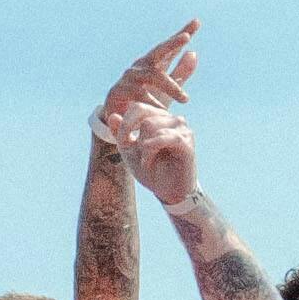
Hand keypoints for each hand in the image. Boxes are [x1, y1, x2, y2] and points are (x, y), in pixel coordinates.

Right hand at [89, 22, 198, 165]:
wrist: (121, 118)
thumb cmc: (147, 100)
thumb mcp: (168, 87)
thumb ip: (180, 72)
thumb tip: (193, 52)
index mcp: (155, 63)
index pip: (170, 48)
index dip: (182, 34)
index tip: (197, 21)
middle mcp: (142, 65)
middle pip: (158, 51)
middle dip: (172, 43)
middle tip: (186, 37)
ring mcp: (130, 76)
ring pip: (152, 76)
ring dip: (170, 87)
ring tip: (185, 99)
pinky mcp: (119, 90)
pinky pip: (139, 94)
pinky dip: (152, 102)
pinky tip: (164, 109)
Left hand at [99, 95, 200, 210]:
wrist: (168, 192)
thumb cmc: (151, 170)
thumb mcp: (129, 150)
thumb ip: (121, 133)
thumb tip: (111, 115)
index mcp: (161, 119)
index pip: (139, 107)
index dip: (125, 123)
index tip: (123, 141)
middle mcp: (174, 120)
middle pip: (144, 115)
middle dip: (132, 135)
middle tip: (133, 153)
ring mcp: (182, 130)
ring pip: (151, 125)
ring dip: (142, 146)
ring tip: (145, 160)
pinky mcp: (186, 143)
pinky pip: (163, 137)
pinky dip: (150, 150)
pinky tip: (148, 161)